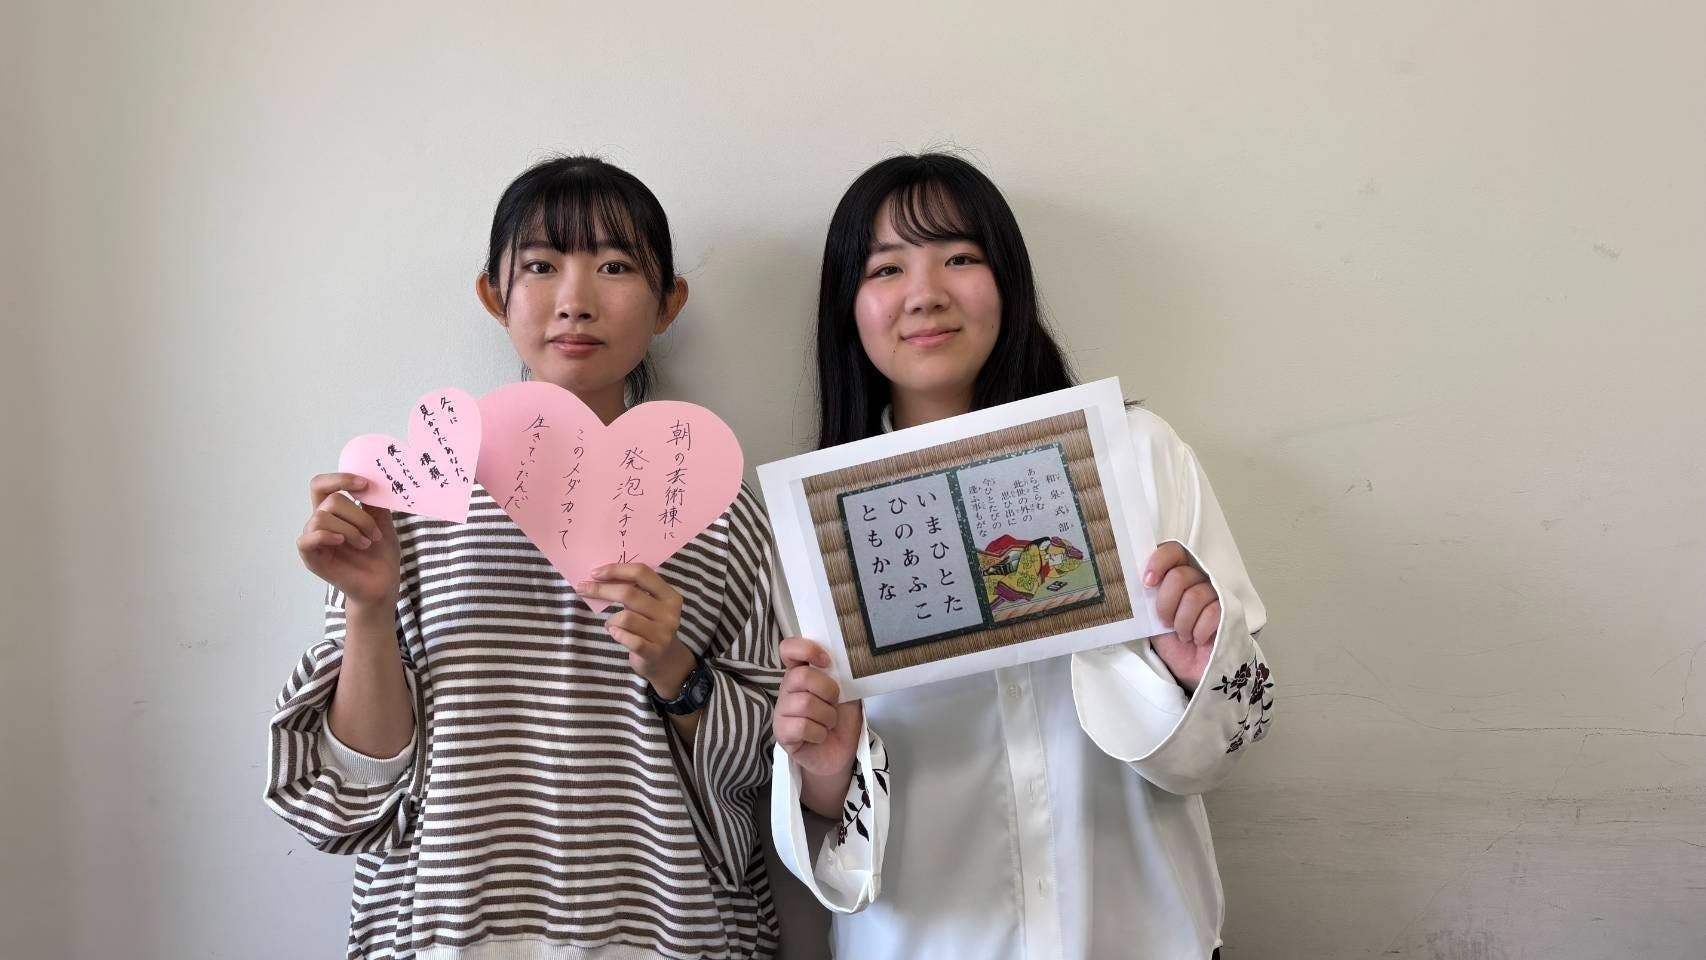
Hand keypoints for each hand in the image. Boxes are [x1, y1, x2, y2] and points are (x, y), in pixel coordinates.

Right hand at [297, 473, 400, 608]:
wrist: (382, 584)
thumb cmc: (380, 555)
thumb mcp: (382, 522)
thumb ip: (373, 501)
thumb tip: (372, 478)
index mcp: (334, 512)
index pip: (322, 485)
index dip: (340, 479)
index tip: (365, 484)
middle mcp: (320, 523)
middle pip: (330, 499)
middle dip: (358, 514)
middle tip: (374, 533)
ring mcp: (314, 540)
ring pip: (322, 516)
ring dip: (350, 528)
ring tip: (365, 543)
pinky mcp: (311, 558)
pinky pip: (308, 538)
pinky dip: (326, 535)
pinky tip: (341, 541)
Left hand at [576, 563, 693, 695]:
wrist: (665, 661)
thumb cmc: (650, 627)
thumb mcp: (650, 606)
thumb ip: (634, 591)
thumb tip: (601, 576)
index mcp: (669, 596)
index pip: (642, 573)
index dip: (616, 569)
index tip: (595, 572)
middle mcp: (669, 613)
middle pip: (629, 594)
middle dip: (601, 590)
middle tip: (583, 588)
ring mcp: (663, 633)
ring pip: (625, 618)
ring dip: (611, 620)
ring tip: (611, 624)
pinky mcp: (653, 651)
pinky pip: (626, 638)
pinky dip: (616, 633)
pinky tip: (615, 633)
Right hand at [774, 637, 861, 778]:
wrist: (841, 753)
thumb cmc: (842, 720)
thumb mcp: (849, 693)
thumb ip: (844, 676)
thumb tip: (845, 662)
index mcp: (802, 673)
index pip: (789, 649)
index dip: (806, 649)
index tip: (826, 662)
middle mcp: (788, 689)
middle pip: (801, 676)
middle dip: (828, 691)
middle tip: (834, 704)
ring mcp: (782, 711)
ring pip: (804, 703)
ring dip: (827, 716)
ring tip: (828, 723)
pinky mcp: (782, 733)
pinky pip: (801, 726)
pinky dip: (819, 733)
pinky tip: (819, 736)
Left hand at [1145, 541, 1219, 691]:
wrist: (1194, 672)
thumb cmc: (1173, 645)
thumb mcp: (1151, 620)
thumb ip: (1145, 599)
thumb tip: (1128, 585)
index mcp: (1178, 577)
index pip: (1173, 552)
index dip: (1160, 561)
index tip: (1148, 582)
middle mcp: (1198, 581)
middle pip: (1181, 574)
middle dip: (1167, 602)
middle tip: (1165, 622)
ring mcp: (1216, 596)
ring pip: (1196, 594)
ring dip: (1182, 621)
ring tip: (1182, 634)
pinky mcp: (1229, 613)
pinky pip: (1213, 611)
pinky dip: (1199, 629)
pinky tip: (1197, 639)